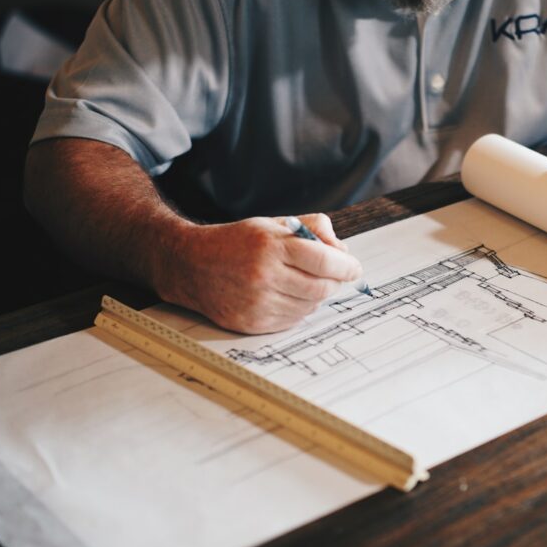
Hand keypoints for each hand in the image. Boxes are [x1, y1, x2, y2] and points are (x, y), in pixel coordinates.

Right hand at [157, 214, 362, 333]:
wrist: (192, 265)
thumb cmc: (237, 242)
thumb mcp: (273, 224)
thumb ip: (312, 228)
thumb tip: (343, 250)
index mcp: (271, 246)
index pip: (324, 260)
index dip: (346, 266)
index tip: (354, 268)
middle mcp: (264, 276)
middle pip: (322, 287)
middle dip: (334, 282)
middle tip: (333, 275)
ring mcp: (258, 302)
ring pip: (310, 306)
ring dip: (316, 296)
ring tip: (303, 282)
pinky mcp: (253, 323)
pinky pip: (293, 320)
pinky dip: (299, 309)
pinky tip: (288, 295)